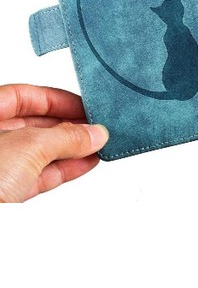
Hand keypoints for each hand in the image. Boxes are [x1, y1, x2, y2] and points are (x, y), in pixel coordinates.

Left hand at [0, 84, 108, 201]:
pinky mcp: (6, 191)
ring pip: (39, 151)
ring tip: (99, 147)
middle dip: (69, 126)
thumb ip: (66, 137)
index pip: (25, 96)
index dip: (59, 100)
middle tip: (97, 129)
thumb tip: (95, 133)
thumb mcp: (29, 147)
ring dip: (72, 149)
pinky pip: (39, 174)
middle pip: (35, 124)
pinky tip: (86, 163)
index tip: (86, 107)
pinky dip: (64, 168)